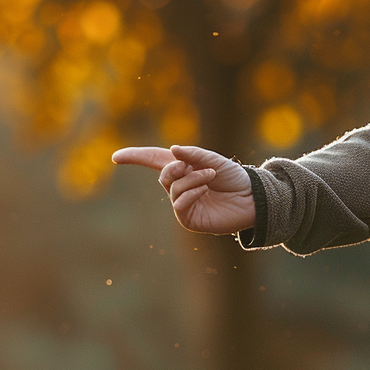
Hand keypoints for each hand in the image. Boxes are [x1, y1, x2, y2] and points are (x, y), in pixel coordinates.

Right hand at [112, 145, 255, 234]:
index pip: (153, 161)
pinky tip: (205, 189)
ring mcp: (183, 203)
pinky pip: (179, 204)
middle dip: (173, 169)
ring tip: (210, 177)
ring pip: (172, 188)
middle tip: (187, 165)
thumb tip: (173, 151)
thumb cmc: (236, 178)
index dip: (135, 157)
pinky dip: (191, 193)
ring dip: (191, 179)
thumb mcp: (214, 160)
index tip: (115, 157)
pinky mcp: (189, 218)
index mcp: (183, 169)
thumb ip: (193, 155)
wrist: (253, 199)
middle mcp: (180, 186)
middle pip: (162, 175)